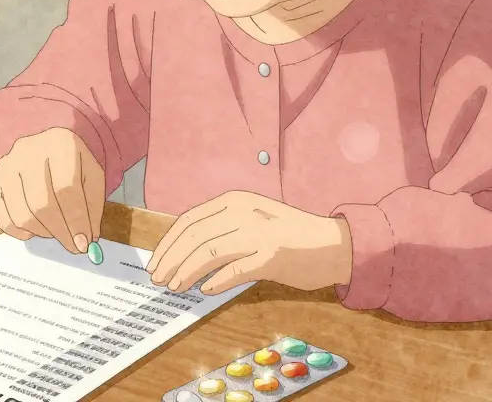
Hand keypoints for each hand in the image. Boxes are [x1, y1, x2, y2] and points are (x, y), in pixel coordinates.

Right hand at [0, 127, 104, 254]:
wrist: (49, 147)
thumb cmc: (73, 164)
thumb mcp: (92, 177)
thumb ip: (92, 208)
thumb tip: (86, 241)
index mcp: (59, 143)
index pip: (66, 188)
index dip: (75, 220)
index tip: (84, 243)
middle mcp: (28, 150)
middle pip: (41, 203)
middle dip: (60, 231)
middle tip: (73, 246)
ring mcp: (7, 165)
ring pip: (21, 214)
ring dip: (42, 232)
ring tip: (56, 232)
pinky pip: (1, 216)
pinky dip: (18, 232)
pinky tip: (34, 230)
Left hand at [146, 191, 352, 295]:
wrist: (335, 243)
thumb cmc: (290, 235)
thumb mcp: (253, 219)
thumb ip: (222, 229)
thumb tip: (184, 255)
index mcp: (235, 200)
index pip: (189, 220)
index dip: (168, 243)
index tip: (156, 262)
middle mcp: (244, 212)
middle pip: (194, 236)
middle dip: (171, 260)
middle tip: (158, 279)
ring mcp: (259, 233)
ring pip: (209, 253)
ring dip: (186, 272)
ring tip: (175, 287)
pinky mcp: (273, 256)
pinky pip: (235, 270)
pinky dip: (216, 281)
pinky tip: (205, 290)